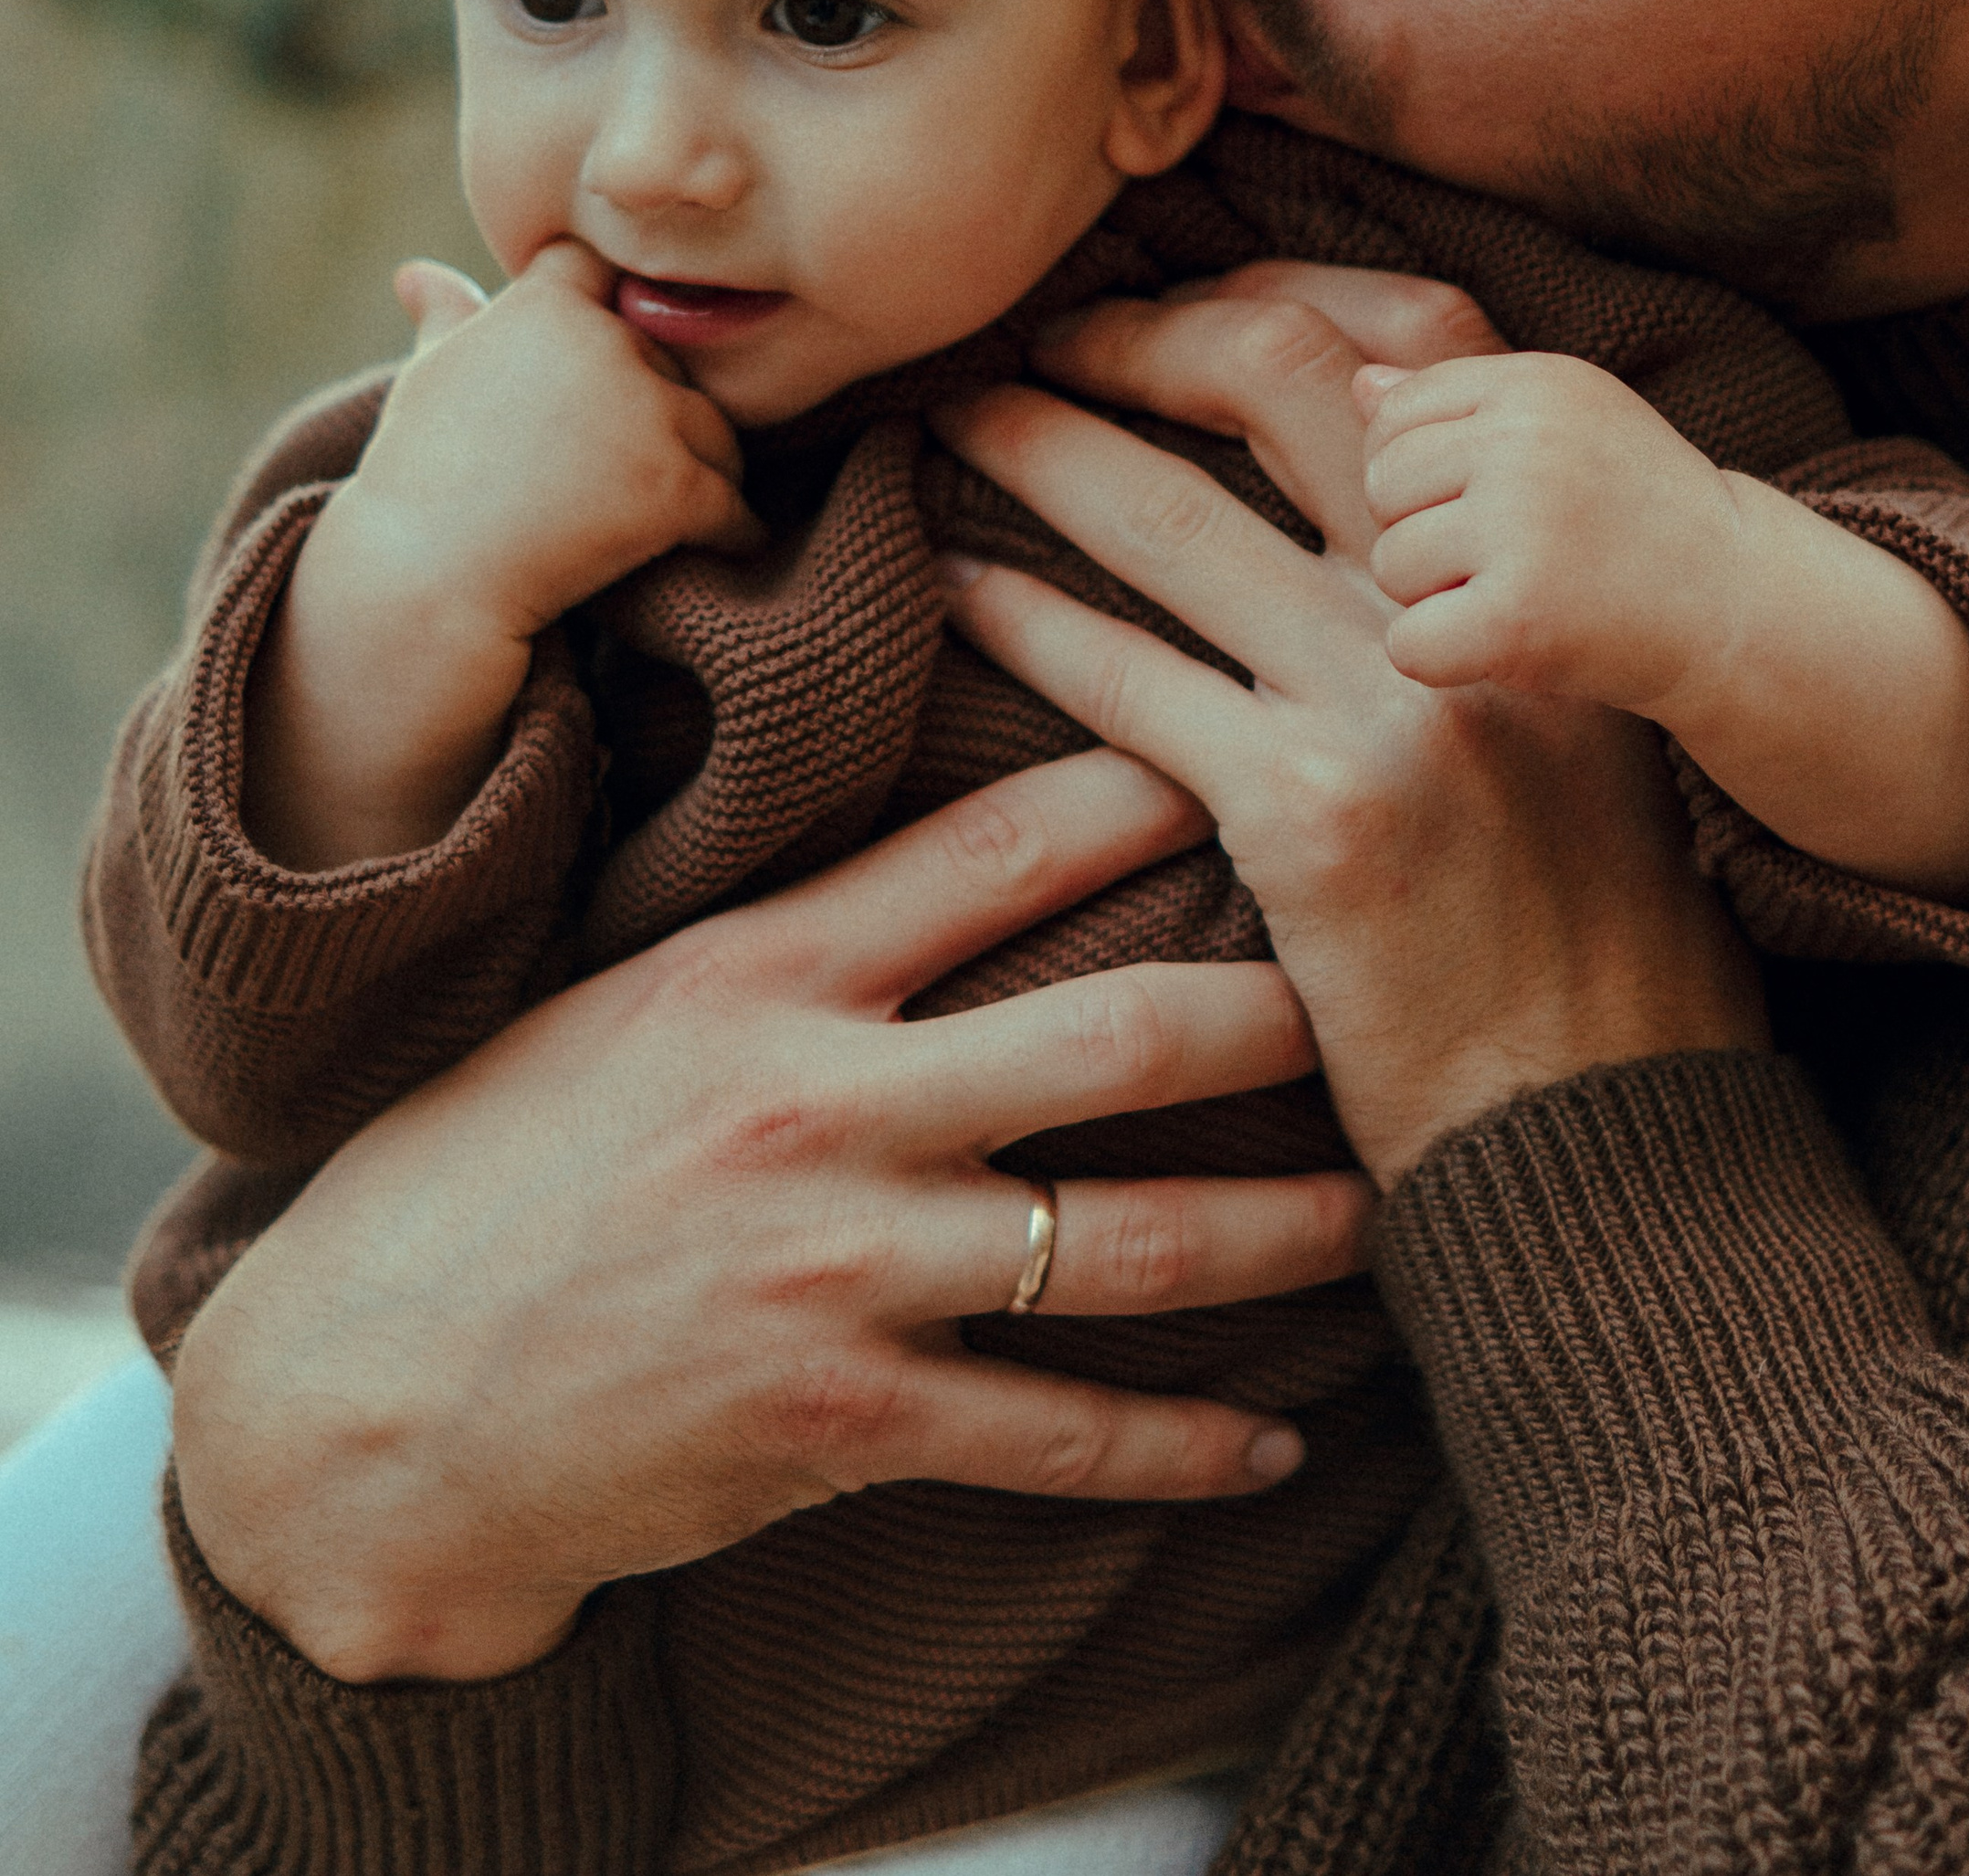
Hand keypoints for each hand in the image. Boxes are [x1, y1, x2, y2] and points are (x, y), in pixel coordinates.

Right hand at [172, 750, 1371, 1683]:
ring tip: (1384, 1200)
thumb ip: (794, 937)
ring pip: (1124, 1241)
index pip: (1001, 848)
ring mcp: (840, 1274)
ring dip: (1279, 1226)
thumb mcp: (626, 1001)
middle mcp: (820, 1108)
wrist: (359, 1402)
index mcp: (764, 973)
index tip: (1264, 747)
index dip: (1154, 788)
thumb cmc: (485, 1166)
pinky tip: (1280, 1441)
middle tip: (1388, 980)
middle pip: (1112, 1035)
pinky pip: (1057, 1434)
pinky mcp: (841, 1424)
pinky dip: (1183, 1444)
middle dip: (1277, 1010)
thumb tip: (955, 853)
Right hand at [352, 241, 761, 646]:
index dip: (607, 312)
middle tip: (632, 468)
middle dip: (660, 410)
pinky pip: (734, 505)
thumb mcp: (428, 381)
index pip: (605, 272)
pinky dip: (734, 530)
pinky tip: (724, 545)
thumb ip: (448, 320)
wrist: (424, 582)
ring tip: (682, 511)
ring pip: (716, 433)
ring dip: (710, 469)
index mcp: (547, 306)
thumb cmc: (417, 479)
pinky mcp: (677, 485)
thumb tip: (418, 275)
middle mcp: (606, 343)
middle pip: (670, 363)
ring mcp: (647, 413)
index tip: (596, 370)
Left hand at [938, 286, 1765, 1189]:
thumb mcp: (1580, 735)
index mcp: (1545, 570)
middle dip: (1138, 340)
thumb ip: (1479, 608)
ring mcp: (1396, 707)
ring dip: (1048, 451)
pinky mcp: (1311, 820)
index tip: (1179, 309)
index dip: (1278, 302)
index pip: (1423, 346)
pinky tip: (958, 592)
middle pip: (1284, 387)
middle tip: (1038, 339)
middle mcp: (1476, 611)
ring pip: (1178, 521)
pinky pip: (1128, 682)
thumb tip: (1362, 496)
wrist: (1613, 1128)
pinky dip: (1026, 621)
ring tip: (961, 424)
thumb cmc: (1592, 940)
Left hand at [1359, 351, 1750, 716]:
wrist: (1743, 609)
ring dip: (1439, 599)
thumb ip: (1465, 404)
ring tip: (1524, 596)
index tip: (1489, 508)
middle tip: (1511, 561)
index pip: (1394, 419)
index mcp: (1534, 384)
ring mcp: (1525, 526)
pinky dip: (1445, 661)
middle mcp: (1526, 440)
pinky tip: (1509, 649)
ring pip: (1391, 566)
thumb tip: (1364, 387)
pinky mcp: (1520, 616)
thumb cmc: (1640, 517)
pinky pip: (1409, 643)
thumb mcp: (1569, 426)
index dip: (1424, 476)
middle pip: (1382, 488)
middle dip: (1426, 534)